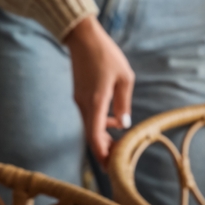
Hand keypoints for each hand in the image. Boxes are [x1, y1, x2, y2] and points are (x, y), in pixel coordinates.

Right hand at [64, 16, 134, 163]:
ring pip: (91, 127)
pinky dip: (101, 125)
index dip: (103, 154)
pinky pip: (90, 116)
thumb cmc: (106, 55)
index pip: (96, 136)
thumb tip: (124, 124)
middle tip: (118, 161)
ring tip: (120, 144)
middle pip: (92, 136)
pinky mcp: (80, 96)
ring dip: (104, 138)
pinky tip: (115, 122)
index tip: (112, 166)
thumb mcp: (124, 78)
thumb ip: (124, 103)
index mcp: (95, 102)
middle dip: (105, 150)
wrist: (82, 38)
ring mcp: (80, 101)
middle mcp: (84, 105)